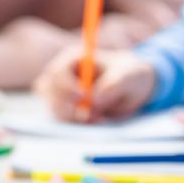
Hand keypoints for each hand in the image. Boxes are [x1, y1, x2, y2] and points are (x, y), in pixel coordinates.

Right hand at [33, 48, 154, 122]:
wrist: (134, 87)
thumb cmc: (130, 74)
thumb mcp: (129, 77)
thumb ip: (113, 86)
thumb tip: (93, 101)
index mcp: (74, 58)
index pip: (57, 73)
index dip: (66, 87)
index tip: (83, 97)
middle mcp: (62, 75)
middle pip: (49, 92)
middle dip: (67, 106)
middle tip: (89, 115)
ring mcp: (61, 93)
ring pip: (54, 108)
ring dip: (73, 117)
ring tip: (99, 118)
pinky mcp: (66, 108)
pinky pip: (62, 119)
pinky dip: (76, 124)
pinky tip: (96, 120)